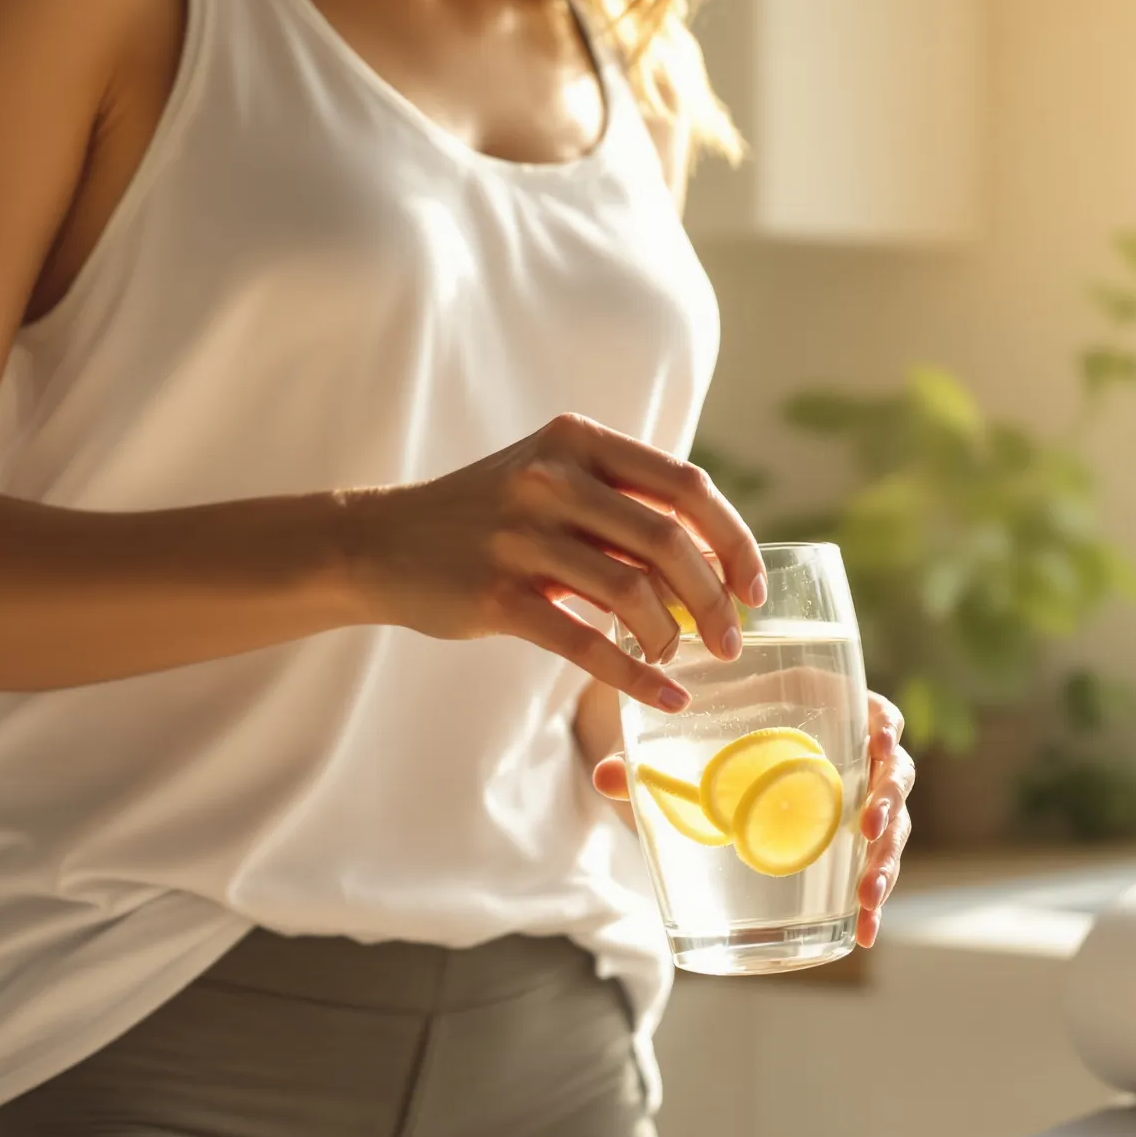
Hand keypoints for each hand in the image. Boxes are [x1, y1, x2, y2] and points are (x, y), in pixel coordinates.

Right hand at [344, 414, 765, 709]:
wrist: (381, 542)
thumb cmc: (487, 517)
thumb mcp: (552, 480)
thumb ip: (622, 506)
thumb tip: (712, 559)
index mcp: (578, 441)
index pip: (686, 486)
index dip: (732, 540)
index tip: (754, 588)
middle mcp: (551, 479)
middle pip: (668, 541)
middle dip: (715, 599)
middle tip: (731, 641)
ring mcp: (520, 536)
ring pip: (631, 593)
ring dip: (672, 638)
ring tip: (681, 660)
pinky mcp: (496, 594)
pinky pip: (584, 642)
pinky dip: (634, 674)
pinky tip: (662, 694)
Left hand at [589, 690, 915, 949]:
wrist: (700, 769)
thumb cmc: (704, 740)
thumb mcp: (678, 746)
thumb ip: (645, 760)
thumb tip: (607, 777)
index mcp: (829, 714)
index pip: (875, 713)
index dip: (886, 728)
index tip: (880, 745)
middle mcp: (853, 758)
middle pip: (894, 776)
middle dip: (889, 806)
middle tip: (868, 830)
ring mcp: (855, 804)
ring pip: (890, 829)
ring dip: (886, 862)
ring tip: (867, 897)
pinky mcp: (847, 846)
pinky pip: (869, 869)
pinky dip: (871, 900)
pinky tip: (864, 932)